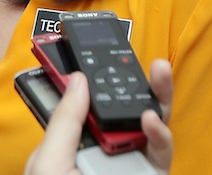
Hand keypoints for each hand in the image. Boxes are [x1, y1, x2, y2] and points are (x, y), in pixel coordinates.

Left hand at [24, 60, 173, 174]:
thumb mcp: (49, 160)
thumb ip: (64, 122)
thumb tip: (78, 79)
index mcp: (74, 141)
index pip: (86, 102)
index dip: (93, 76)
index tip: (94, 49)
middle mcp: (105, 147)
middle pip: (123, 105)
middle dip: (132, 77)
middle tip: (138, 54)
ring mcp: (129, 160)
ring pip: (150, 121)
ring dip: (158, 94)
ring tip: (159, 71)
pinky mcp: (151, 173)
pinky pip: (162, 150)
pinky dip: (161, 133)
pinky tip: (150, 119)